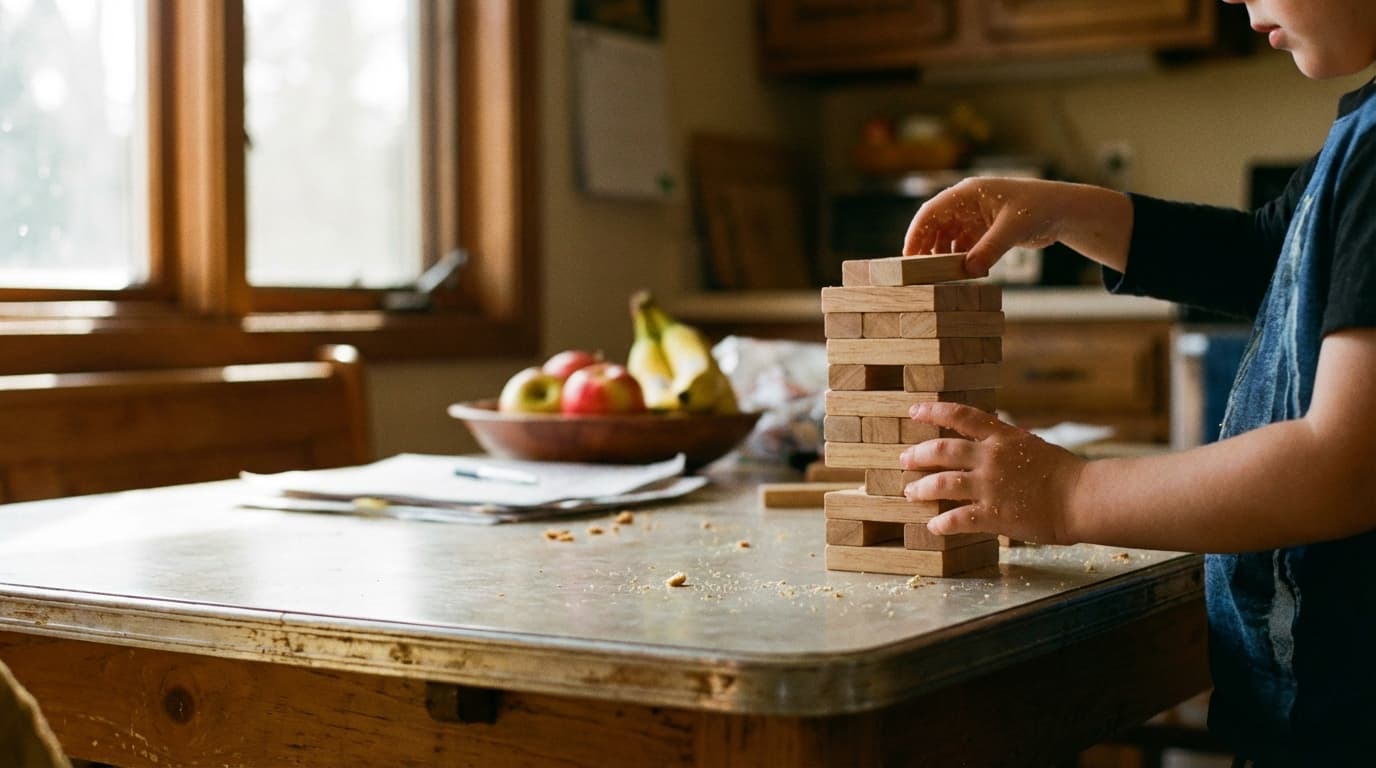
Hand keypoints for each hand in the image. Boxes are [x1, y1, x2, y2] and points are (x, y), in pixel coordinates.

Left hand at [900, 402, 1085, 544]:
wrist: (1082, 498)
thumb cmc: (1064, 473)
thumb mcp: (1032, 445)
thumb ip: (1007, 444)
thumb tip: (994, 437)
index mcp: (1002, 437)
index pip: (961, 416)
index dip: (933, 411)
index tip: (914, 411)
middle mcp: (991, 457)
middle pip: (942, 449)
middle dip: (918, 454)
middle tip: (904, 460)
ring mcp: (990, 486)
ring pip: (942, 483)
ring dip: (922, 488)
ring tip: (910, 493)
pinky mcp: (993, 514)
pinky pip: (957, 519)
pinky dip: (942, 524)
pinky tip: (933, 527)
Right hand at [904, 177, 1063, 276]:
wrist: (1062, 211)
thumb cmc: (1039, 208)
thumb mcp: (1013, 229)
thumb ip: (989, 249)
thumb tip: (969, 271)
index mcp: (967, 193)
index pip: (931, 212)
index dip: (916, 234)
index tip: (907, 256)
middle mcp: (966, 204)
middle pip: (935, 226)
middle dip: (926, 248)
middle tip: (918, 273)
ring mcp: (974, 218)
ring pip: (947, 239)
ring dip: (943, 257)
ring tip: (940, 276)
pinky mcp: (984, 232)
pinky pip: (963, 247)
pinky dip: (960, 260)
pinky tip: (963, 274)